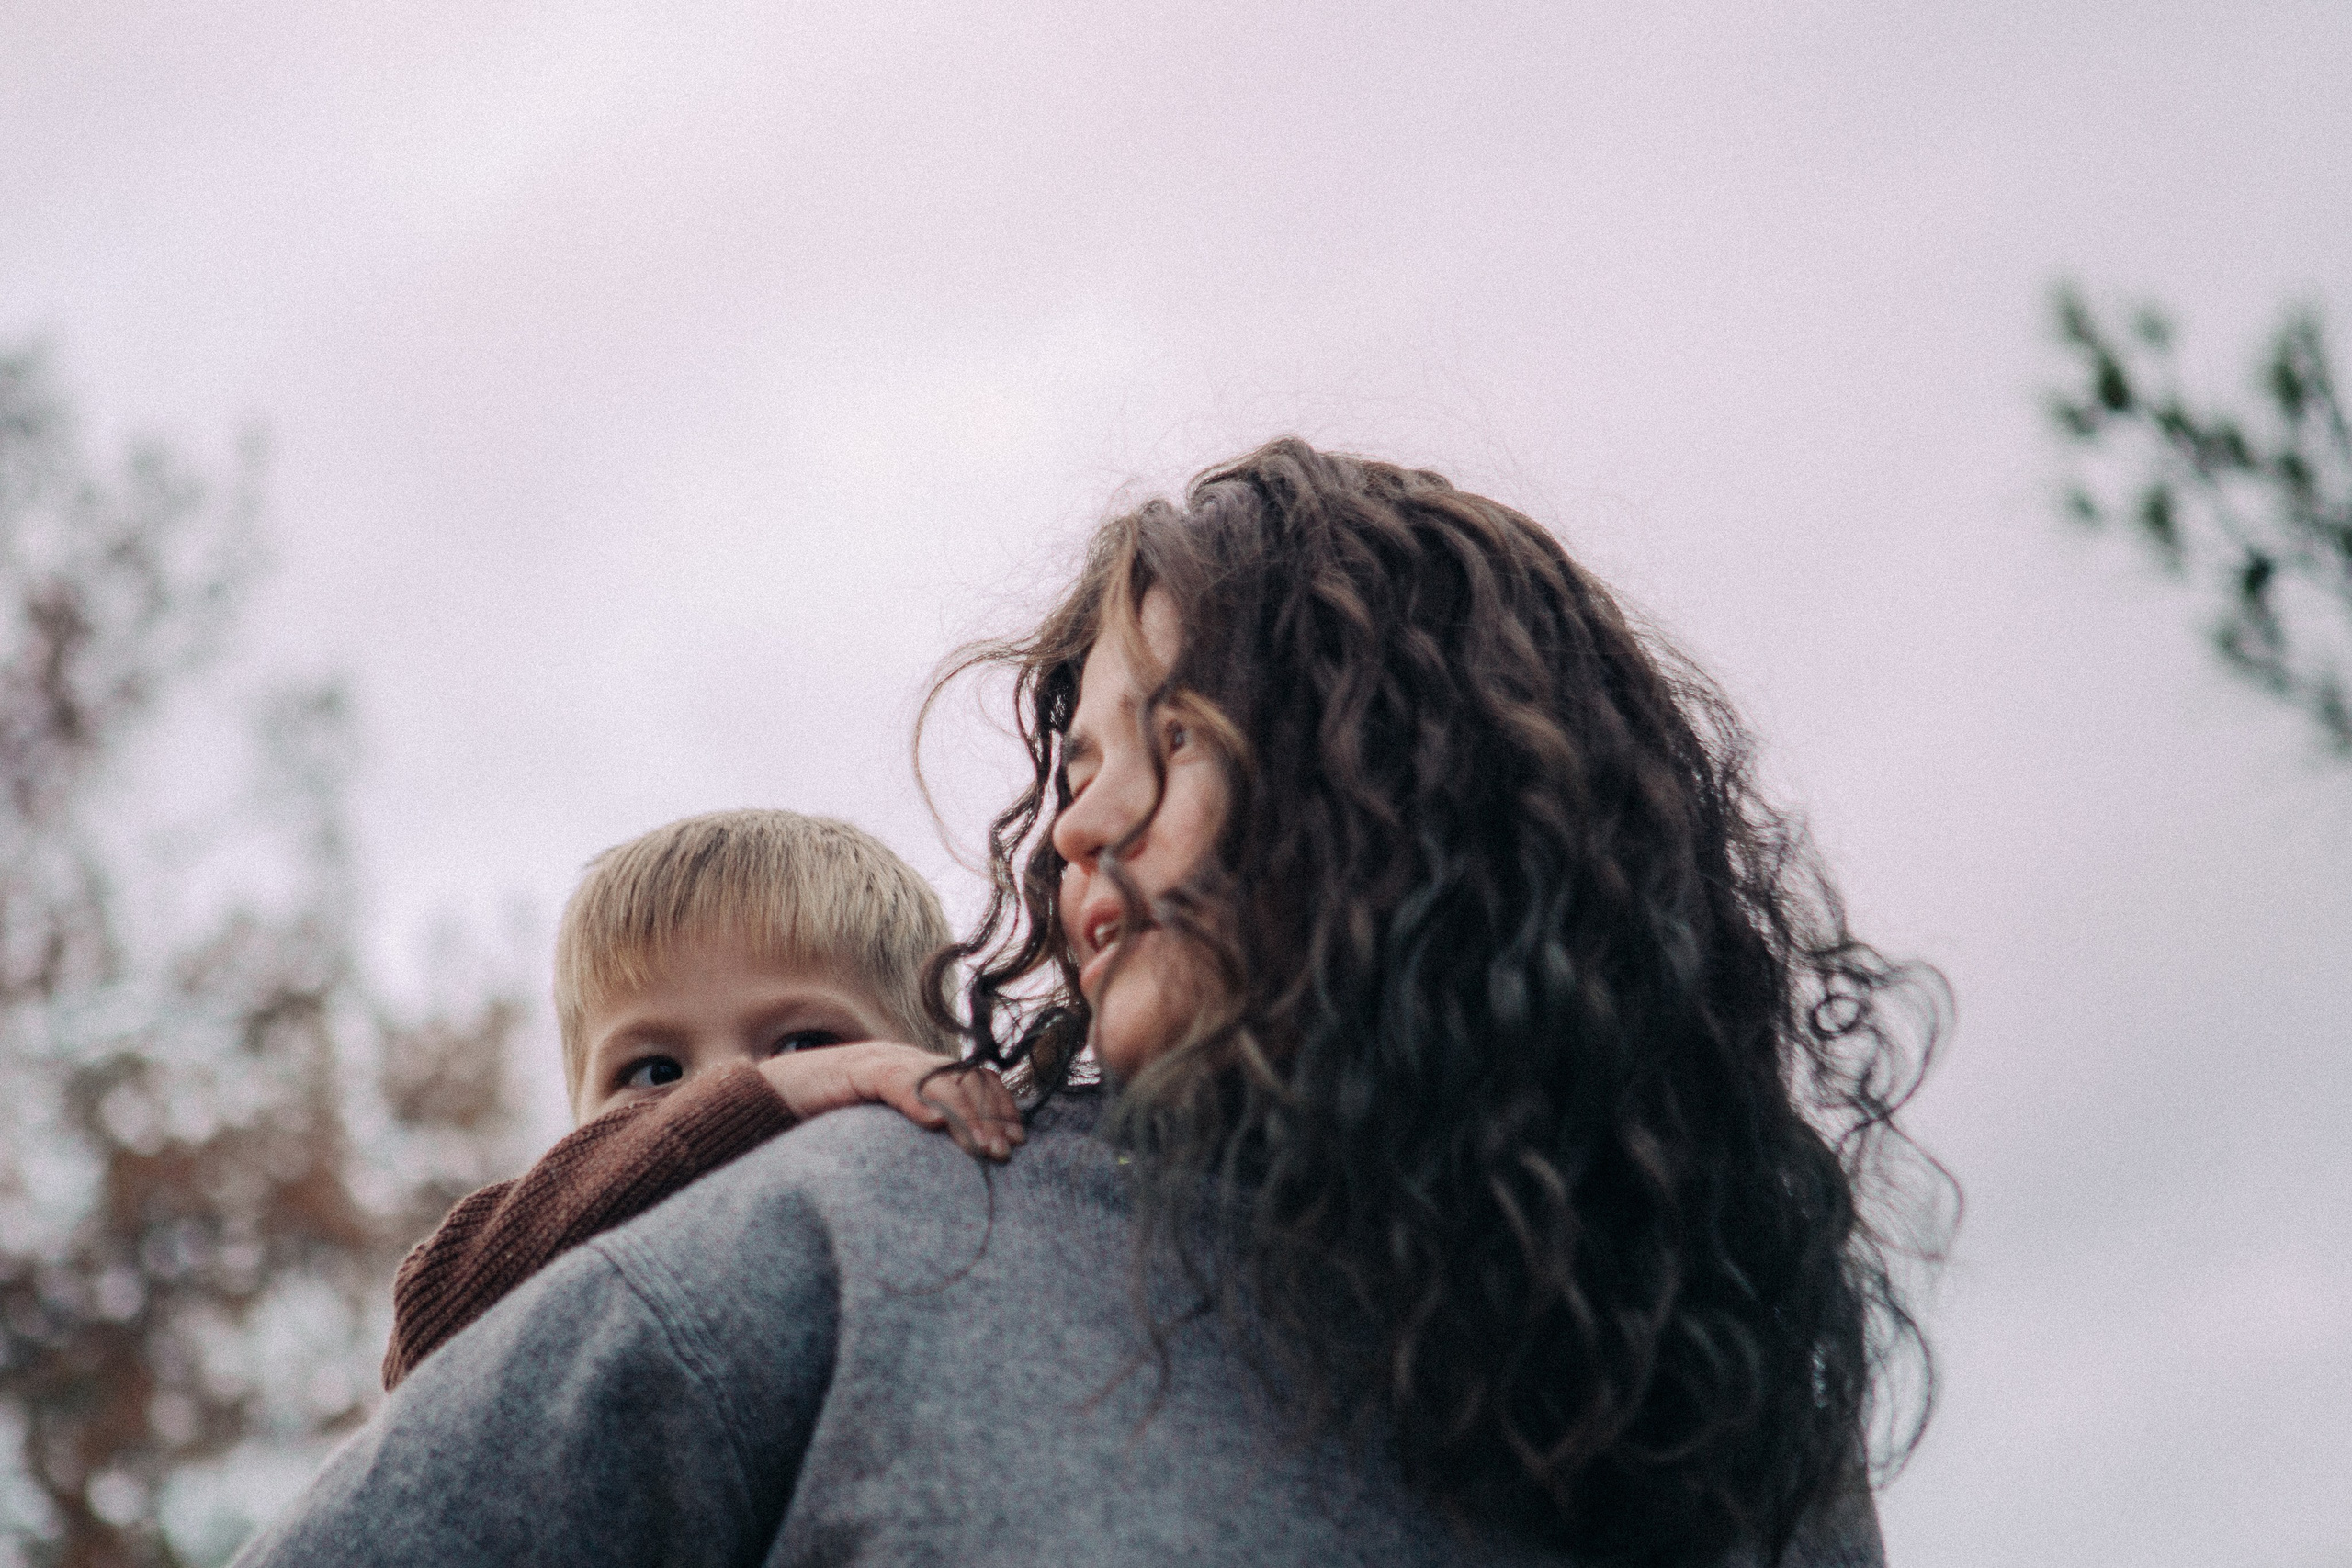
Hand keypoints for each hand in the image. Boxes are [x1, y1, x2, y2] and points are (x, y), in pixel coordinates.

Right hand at [758, 1043, 1025, 1160]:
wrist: (765, 1101)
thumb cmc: (823, 1123)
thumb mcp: (880, 1130)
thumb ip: (912, 1137)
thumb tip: (952, 1165)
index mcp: (915, 1071)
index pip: (972, 1077)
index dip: (999, 1106)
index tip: (1017, 1140)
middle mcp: (904, 1059)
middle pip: (965, 1077)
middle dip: (991, 1115)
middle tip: (1006, 1152)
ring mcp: (880, 1061)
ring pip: (939, 1080)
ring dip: (965, 1116)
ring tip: (982, 1148)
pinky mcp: (854, 1070)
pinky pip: (895, 1080)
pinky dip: (919, 1101)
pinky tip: (934, 1126)